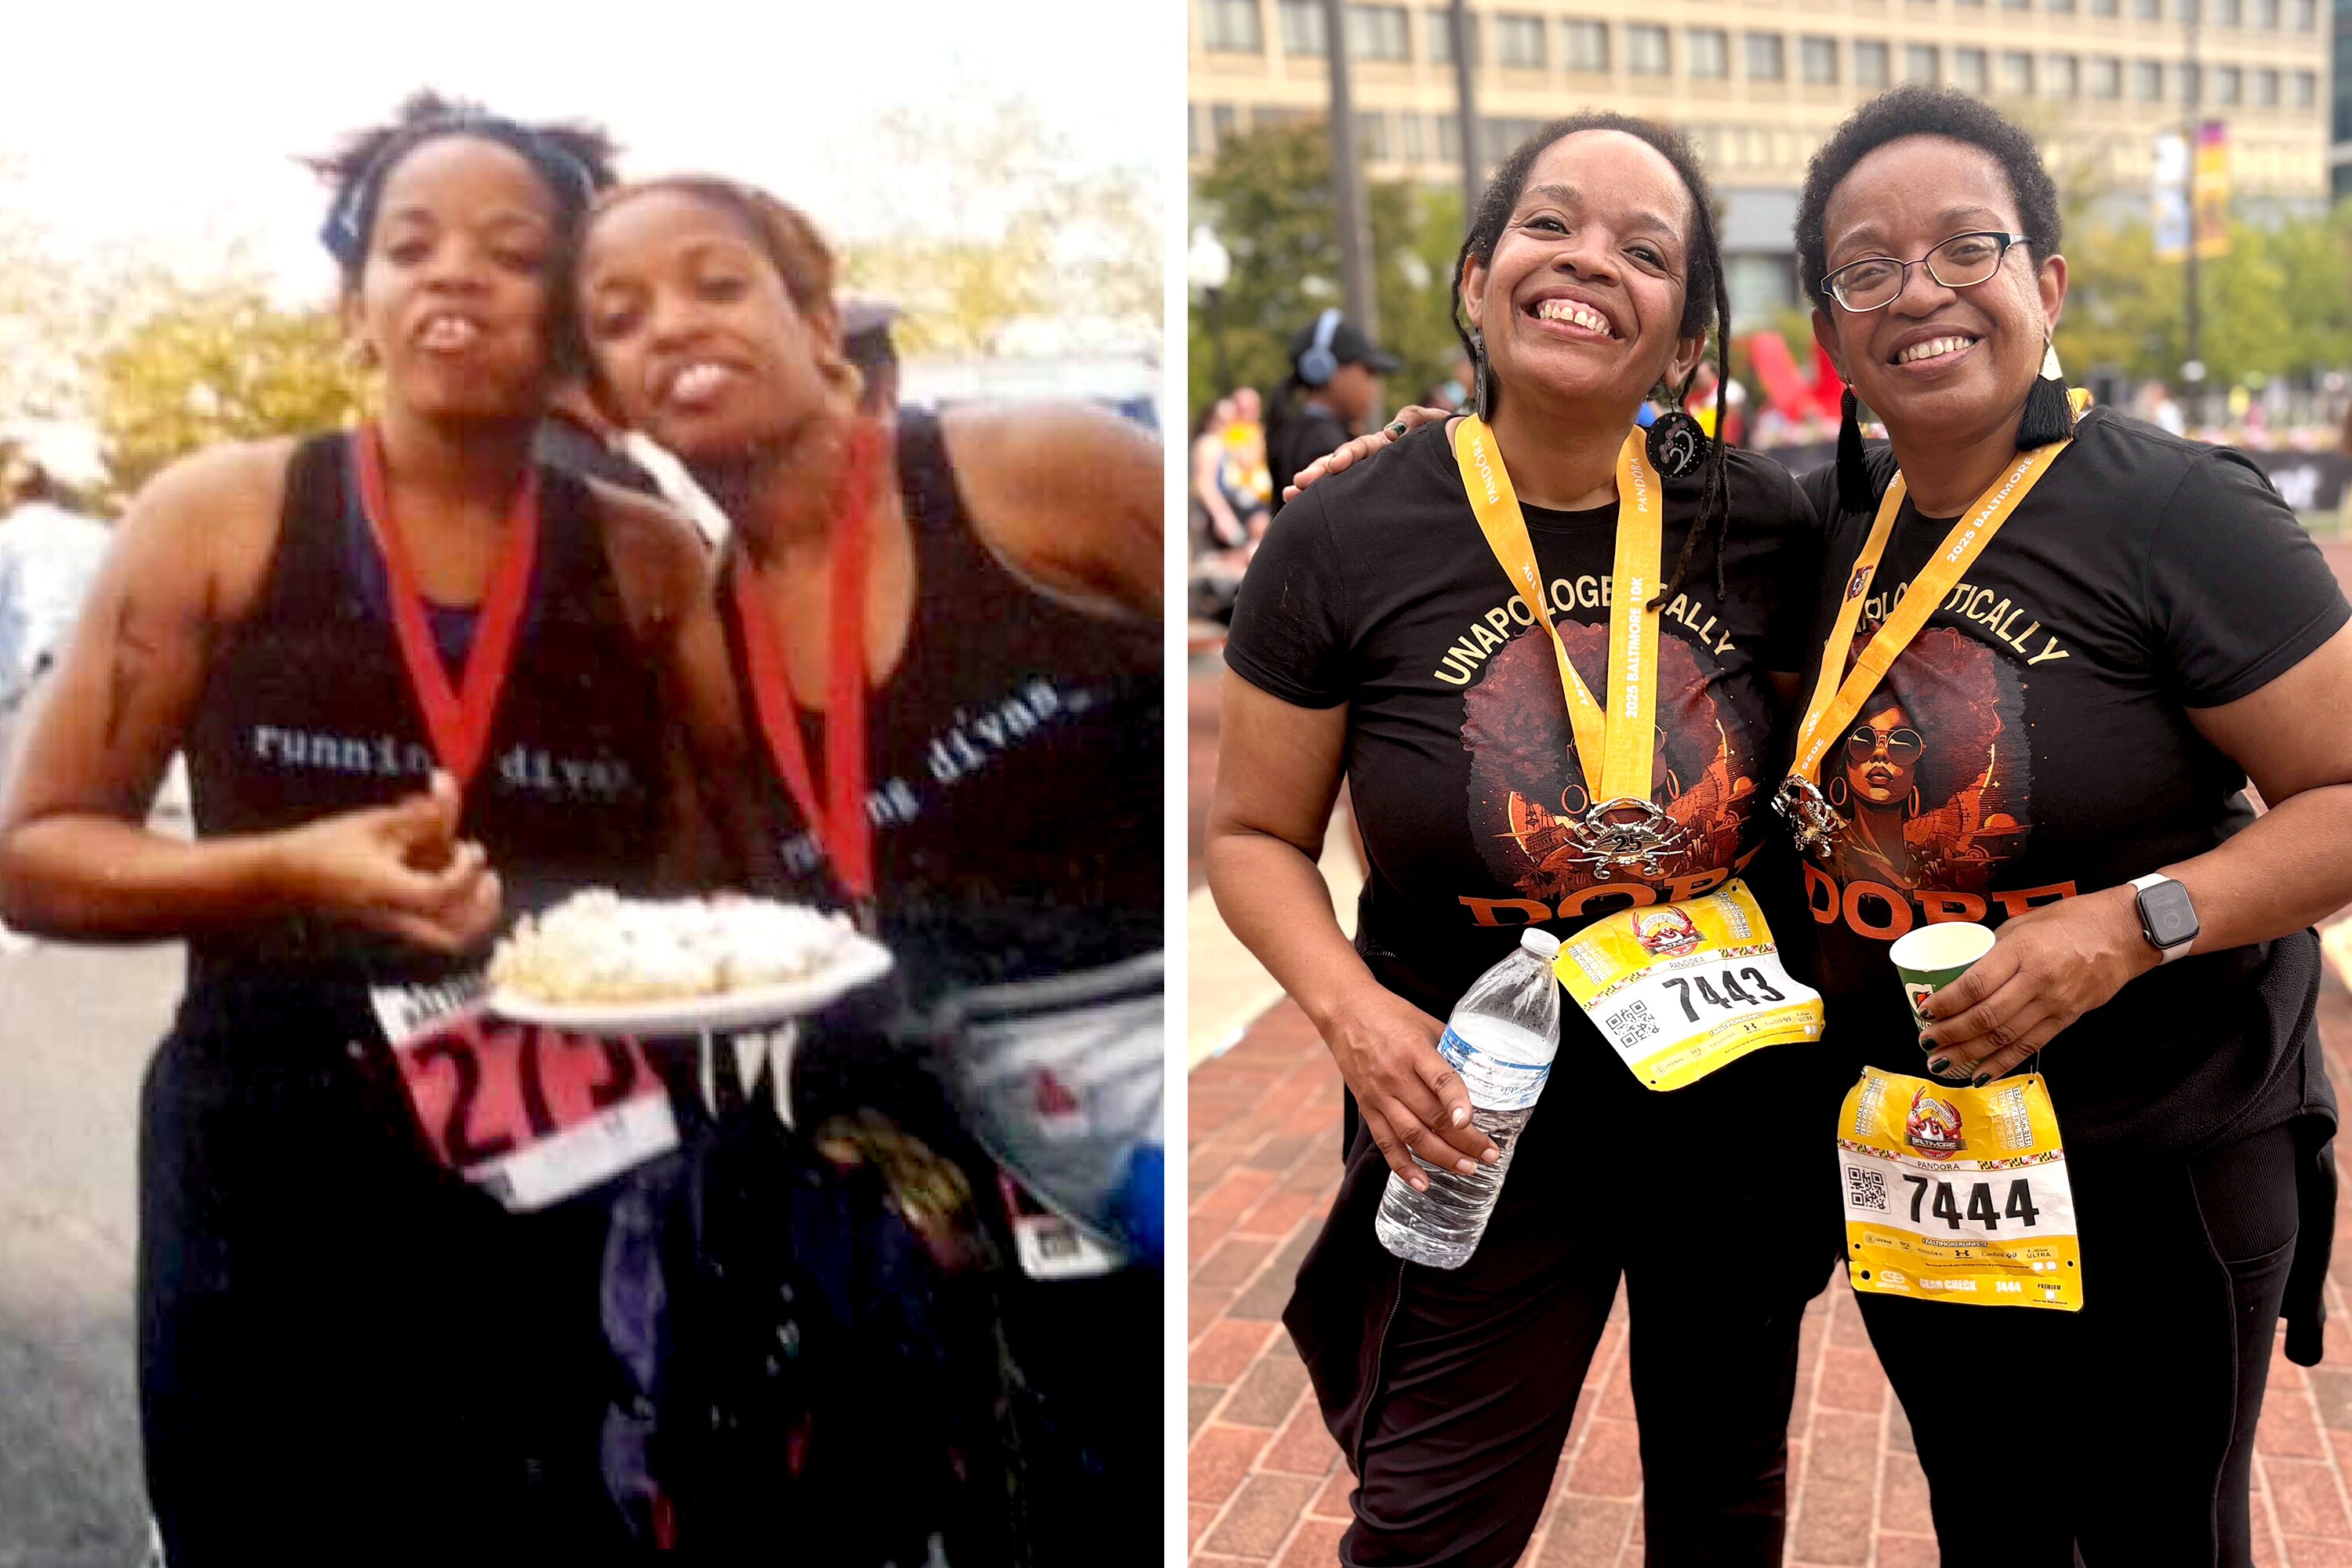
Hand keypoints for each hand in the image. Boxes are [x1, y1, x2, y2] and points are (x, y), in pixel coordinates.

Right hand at [275, 771, 503, 953]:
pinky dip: (455, 910)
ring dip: (473, 912)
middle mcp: (395, 918)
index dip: (465, 871)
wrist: (284, 877)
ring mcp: (394, 928)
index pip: (441, 894)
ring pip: (449, 941)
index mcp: (388, 892)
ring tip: (478, 879)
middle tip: (487, 875)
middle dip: (482, 910)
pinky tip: (450, 876)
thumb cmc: (327, 845)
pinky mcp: (393, 926)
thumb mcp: (376, 823)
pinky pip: (436, 930)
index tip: (469, 846)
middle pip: (455, 938)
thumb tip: (447, 780)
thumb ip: (419, 811)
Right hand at [1281, 405, 1450, 501]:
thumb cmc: (1457, 441)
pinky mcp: (1381, 494)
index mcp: (1388, 445)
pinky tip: (1307, 510)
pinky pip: (1352, 497)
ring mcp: (1376, 477)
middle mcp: (1376, 461)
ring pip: (1342, 481)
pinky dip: (1329, 500)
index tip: (1333, 467)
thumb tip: (1392, 429)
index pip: (1361, 449)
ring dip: (1316, 488)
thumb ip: (1418, 419)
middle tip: (1296, 485)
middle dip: (1318, 473)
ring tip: (1291, 494)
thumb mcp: (1440, 425)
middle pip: (1341, 464)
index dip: (1346, 456)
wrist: (1471, 459)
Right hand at [1320, 981, 1499, 1190]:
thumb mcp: (1425, 1023)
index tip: (1471, 1121)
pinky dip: (1403, 1166)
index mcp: (1413, 1051)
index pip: (1440, 1080)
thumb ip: (1451, 1048)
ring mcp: (1379, 1095)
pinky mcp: (1367, 1107)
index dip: (1457, 1102)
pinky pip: (1386, 1142)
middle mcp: (1395, 1076)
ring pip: (1412, 1135)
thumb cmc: (1390, 1014)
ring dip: (1442, 1156)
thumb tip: (1483, 1070)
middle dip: (1464, 1141)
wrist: (1344, 1012)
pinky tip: (1422, 1183)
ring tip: (1467, 1169)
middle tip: (1489, 1154)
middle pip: (1432, 1116)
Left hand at [1915, 888, 2157, 1083]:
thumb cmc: (2070, 921)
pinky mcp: (2066, 1019)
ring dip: (1969, 1053)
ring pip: (2005, 1037)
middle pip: (1986, 1016)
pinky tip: (1979, 1073)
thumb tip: (1959, 968)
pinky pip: (2029, 1046)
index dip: (1948, 1003)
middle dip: (1951, 1034)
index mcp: (2022, 952)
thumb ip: (1994, 948)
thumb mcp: (2025, 923)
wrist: (2124, 933)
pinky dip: (2002, 1062)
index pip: (1976, 984)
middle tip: (1927, 1042)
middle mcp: (2038, 981)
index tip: (1925, 1012)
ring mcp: (2054, 1004)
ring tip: (1942, 1062)